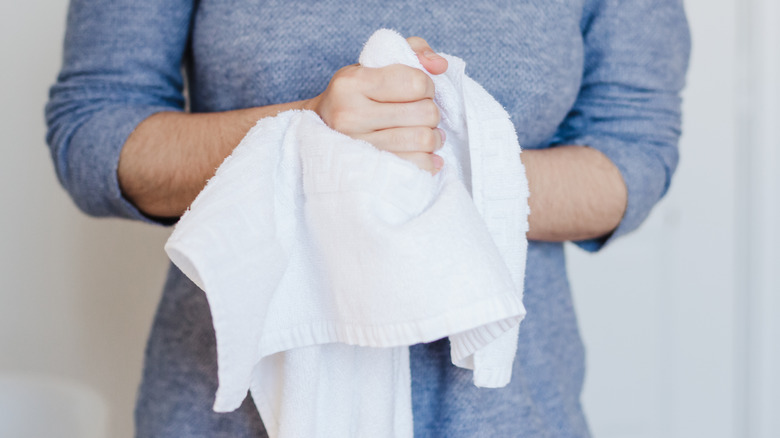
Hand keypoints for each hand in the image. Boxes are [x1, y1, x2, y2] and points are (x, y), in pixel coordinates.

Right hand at [305, 37, 448, 173]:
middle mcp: (350, 115)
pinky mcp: (368, 169)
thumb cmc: (356, 93)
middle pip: (425, 113)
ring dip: (434, 137)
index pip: (415, 82)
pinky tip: (423, 153)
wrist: (321, 129)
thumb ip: (413, 50)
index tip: (418, 90)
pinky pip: (417, 166)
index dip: (427, 85)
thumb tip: (439, 65)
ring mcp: (358, 146)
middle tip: (421, 113)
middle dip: (431, 112)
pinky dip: (429, 160)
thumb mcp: (376, 63)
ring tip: (426, 133)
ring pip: (423, 140)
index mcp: (352, 83)